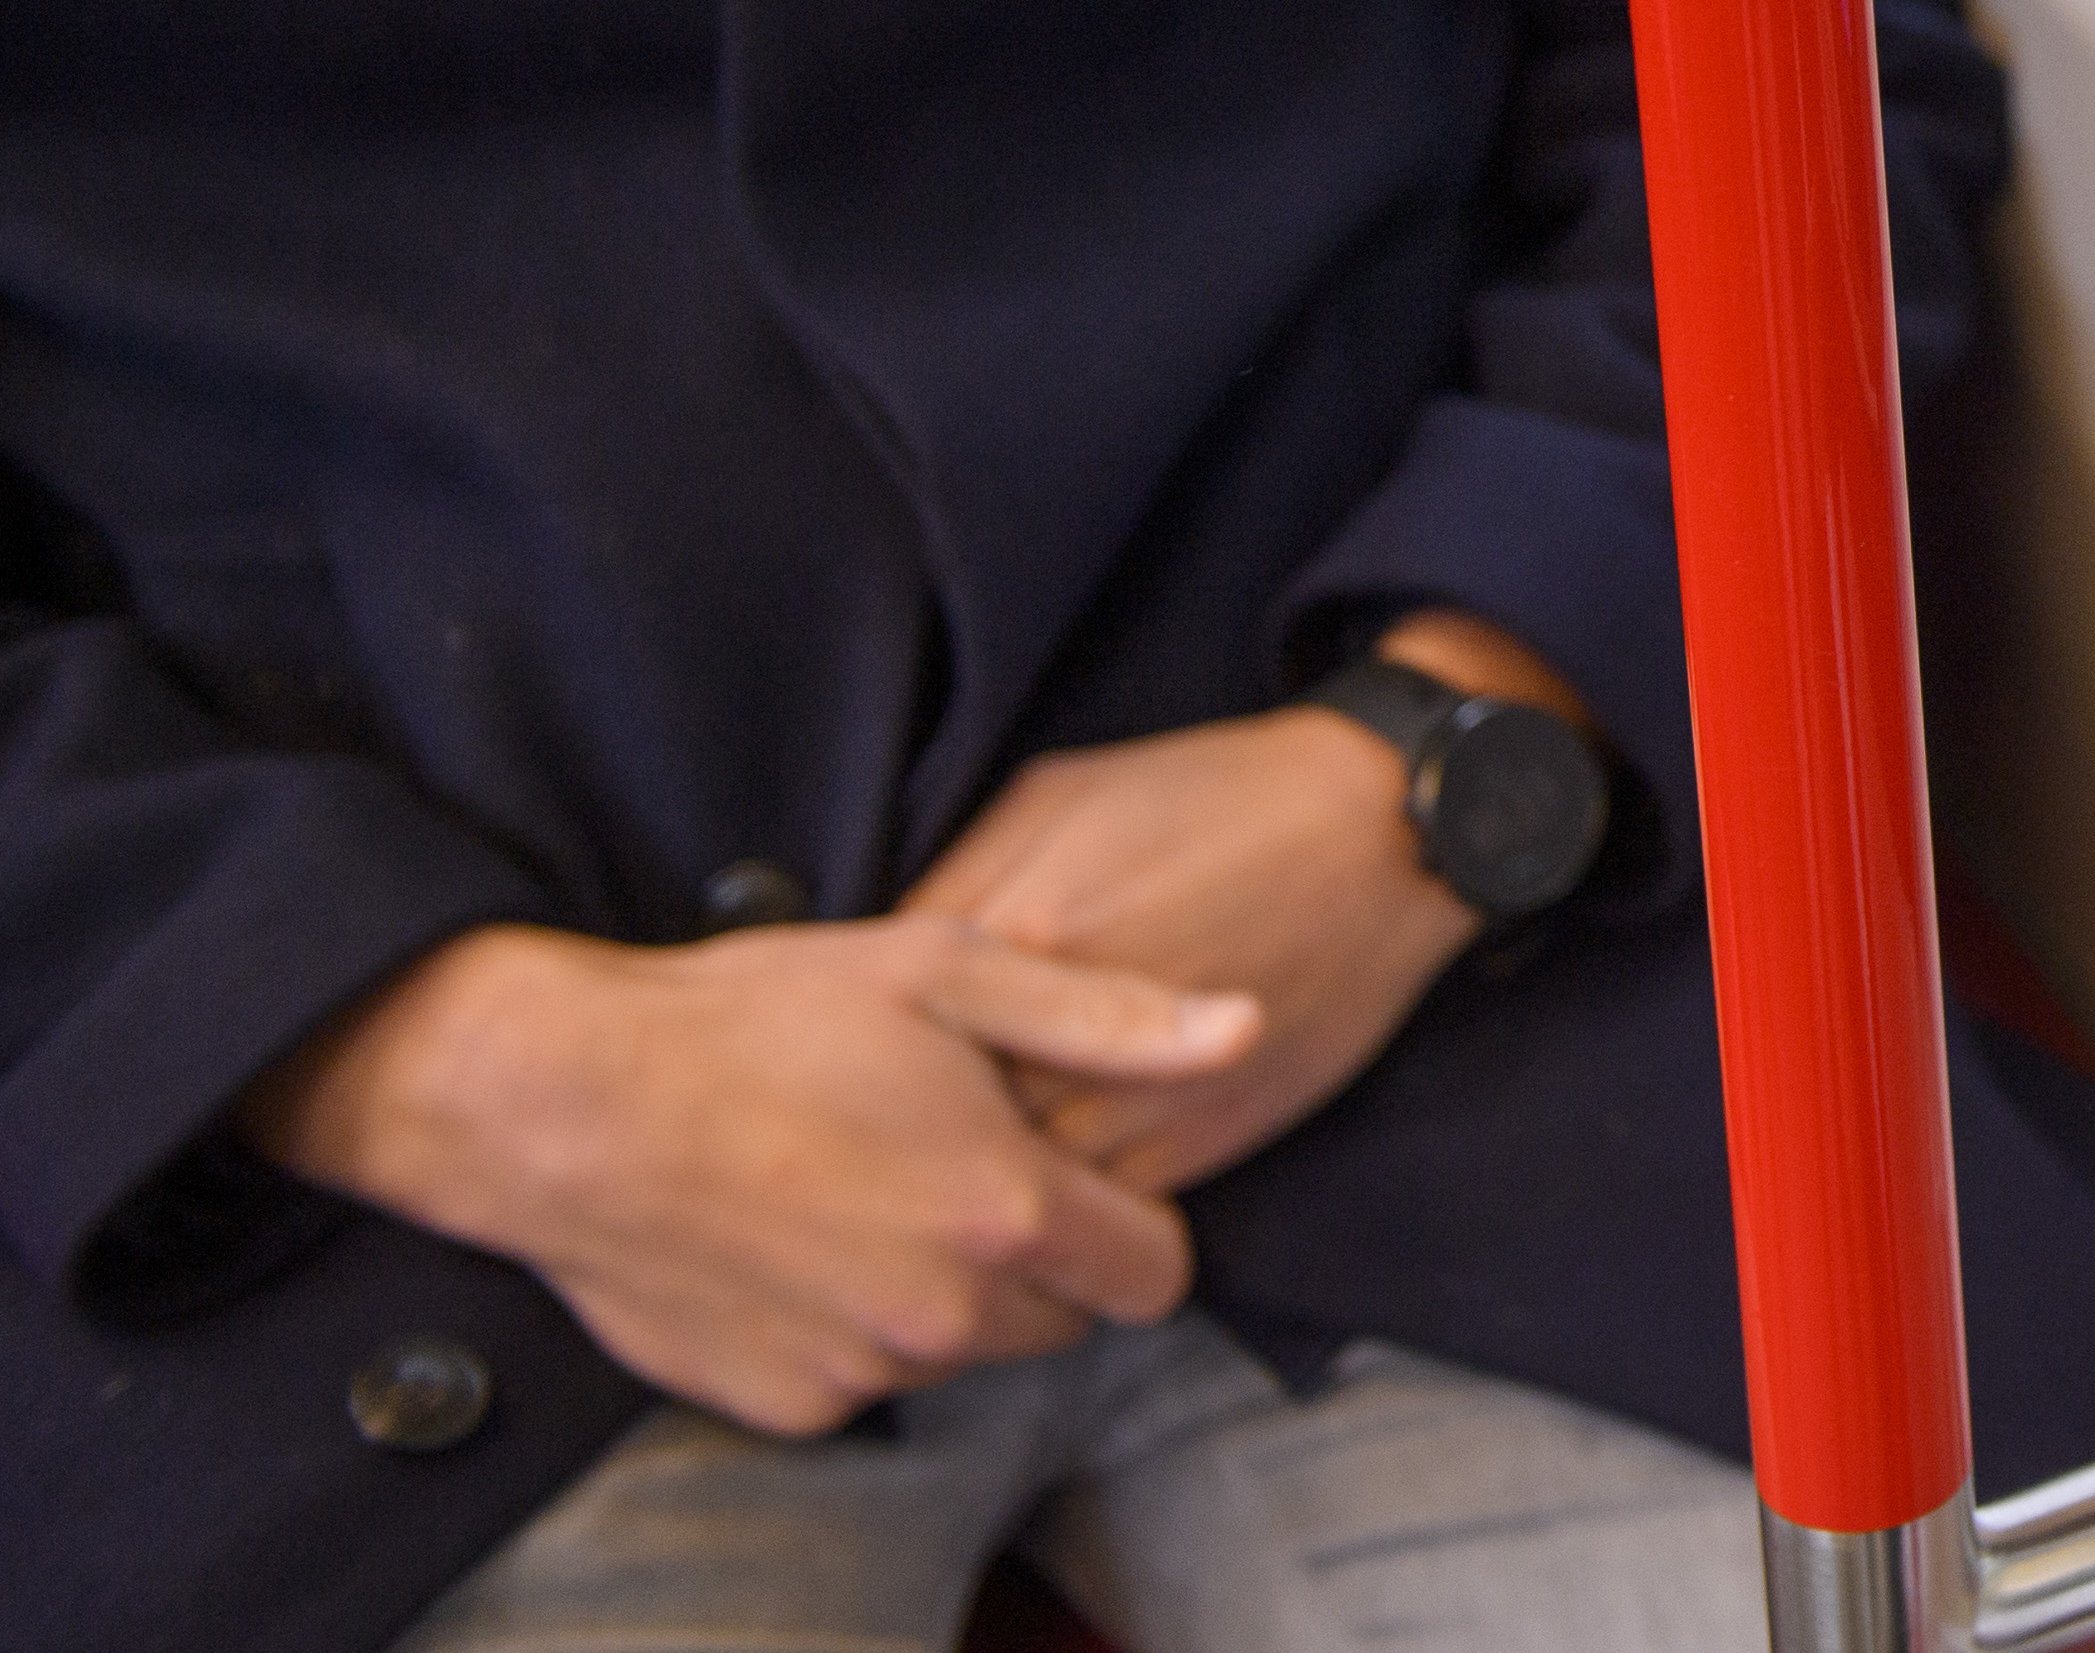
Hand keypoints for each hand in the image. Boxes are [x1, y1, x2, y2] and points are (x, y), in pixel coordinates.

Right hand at [245, 917, 1256, 1436]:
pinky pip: (867, 1375)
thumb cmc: (759, 1019)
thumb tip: (1248, 1028)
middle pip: (1064, 1318)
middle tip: (961, 1162)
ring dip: (949, 1289)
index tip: (1080, 1169)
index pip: (1155, 1274)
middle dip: (1040, 1254)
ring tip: (872, 1187)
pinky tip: (802, 1237)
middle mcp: (946, 1313)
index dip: (1132, 1221)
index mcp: (1007, 1212)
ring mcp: (861, 1369)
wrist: (562, 1106)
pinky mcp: (783, 1404)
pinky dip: (856, 1324)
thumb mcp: (949, 973)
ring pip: (967, 1350)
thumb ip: (1113, 1021)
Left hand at [897, 614, 1584, 1195]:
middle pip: (939, 1126)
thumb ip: (960, 884)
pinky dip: (1064, 1201)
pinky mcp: (1205, 1144)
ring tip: (949, 1161)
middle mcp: (1076, 1040)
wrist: (1382, 834)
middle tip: (880, 1121)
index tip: (853, 1051)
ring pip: (1014, 1187)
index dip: (864, 1048)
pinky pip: (1097, 1211)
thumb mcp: (1058, 796)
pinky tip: (1047, 1166)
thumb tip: (877, 960)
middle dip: (908, 1125)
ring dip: (981, 1179)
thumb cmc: (1215, 797)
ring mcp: (1144, 1103)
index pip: (887, 1036)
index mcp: (1025, 942)